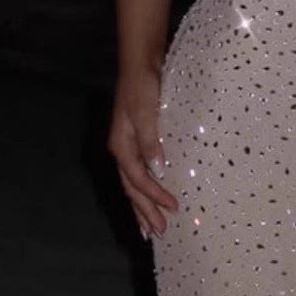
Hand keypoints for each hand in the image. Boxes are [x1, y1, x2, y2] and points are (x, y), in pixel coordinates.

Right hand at [109, 67, 177, 238]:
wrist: (140, 62)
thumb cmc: (143, 84)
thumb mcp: (146, 111)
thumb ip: (150, 140)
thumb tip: (158, 169)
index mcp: (121, 146)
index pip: (138, 180)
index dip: (155, 196)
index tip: (174, 209)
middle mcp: (122, 149)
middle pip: (132, 189)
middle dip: (145, 212)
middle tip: (160, 233)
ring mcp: (128, 146)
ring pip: (133, 185)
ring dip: (141, 207)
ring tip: (149, 228)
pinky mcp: (137, 142)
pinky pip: (138, 174)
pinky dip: (143, 191)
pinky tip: (151, 198)